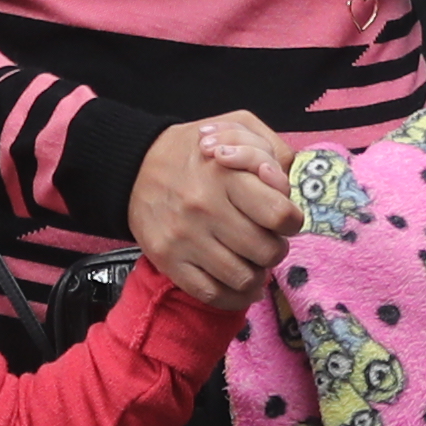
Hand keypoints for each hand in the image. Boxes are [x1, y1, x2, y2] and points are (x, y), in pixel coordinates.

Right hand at [127, 117, 300, 309]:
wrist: (135, 166)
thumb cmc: (196, 150)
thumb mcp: (236, 127)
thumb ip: (271, 148)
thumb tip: (287, 185)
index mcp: (226, 175)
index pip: (279, 214)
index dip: (290, 221)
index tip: (283, 219)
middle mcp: (205, 208)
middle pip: (266, 251)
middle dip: (276, 250)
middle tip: (268, 242)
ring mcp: (185, 238)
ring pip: (243, 278)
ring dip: (258, 275)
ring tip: (254, 263)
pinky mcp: (168, 260)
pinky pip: (211, 294)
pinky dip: (234, 297)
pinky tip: (241, 286)